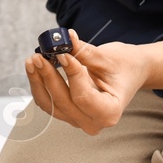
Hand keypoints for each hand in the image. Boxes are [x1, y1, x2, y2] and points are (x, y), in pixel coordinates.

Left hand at [24, 30, 146, 134]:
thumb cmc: (124, 65)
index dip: (71, 75)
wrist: (129, 71)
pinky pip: (47, 102)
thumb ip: (83, 52)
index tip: (62, 54)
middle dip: (48, 77)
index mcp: (110, 112)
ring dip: (38, 82)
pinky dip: (39, 84)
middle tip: (39, 56)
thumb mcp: (107, 57)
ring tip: (33, 60)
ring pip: (50, 104)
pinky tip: (34, 67)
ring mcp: (78, 120)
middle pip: (63, 102)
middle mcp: (93, 122)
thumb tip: (63, 39)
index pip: (84, 97)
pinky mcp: (67, 113)